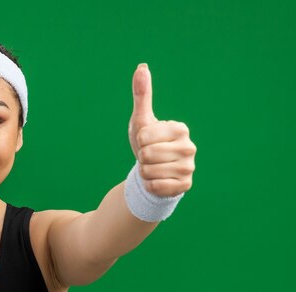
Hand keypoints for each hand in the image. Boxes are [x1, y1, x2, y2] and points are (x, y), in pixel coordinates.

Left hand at [128, 63, 196, 196]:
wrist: (153, 171)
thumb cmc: (147, 143)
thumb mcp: (142, 120)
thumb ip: (142, 95)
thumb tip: (141, 66)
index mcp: (180, 129)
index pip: (144, 136)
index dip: (139, 141)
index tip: (147, 141)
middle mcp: (190, 147)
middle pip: (146, 155)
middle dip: (141, 158)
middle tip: (149, 157)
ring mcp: (189, 168)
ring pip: (149, 172)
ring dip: (144, 172)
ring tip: (153, 167)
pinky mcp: (185, 186)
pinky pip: (155, 187)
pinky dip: (150, 185)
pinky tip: (157, 180)